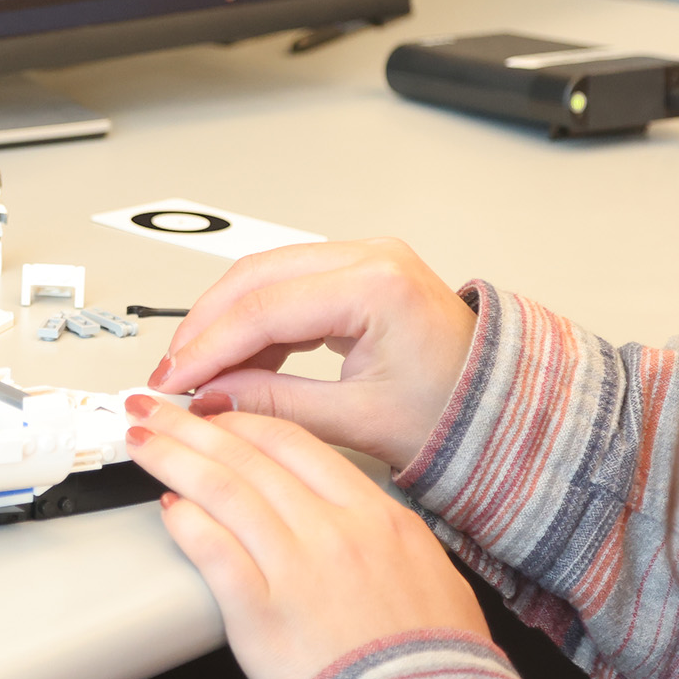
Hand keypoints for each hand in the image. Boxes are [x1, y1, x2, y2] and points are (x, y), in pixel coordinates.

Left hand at [124, 394, 489, 678]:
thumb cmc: (436, 662)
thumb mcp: (431, 573)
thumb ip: (388, 535)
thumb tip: (361, 517)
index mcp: (375, 515)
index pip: (294, 443)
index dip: (242, 421)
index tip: (215, 414)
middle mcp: (333, 531)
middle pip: (247, 457)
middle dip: (191, 427)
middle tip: (155, 410)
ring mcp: (295, 568)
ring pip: (222, 491)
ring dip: (172, 458)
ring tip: (142, 441)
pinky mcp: (261, 612)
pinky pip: (213, 551)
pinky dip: (185, 523)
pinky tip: (166, 508)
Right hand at [149, 240, 477, 472]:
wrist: (506, 409)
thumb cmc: (459, 413)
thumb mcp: (359, 421)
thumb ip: (275, 405)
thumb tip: (210, 400)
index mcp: (377, 285)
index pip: (265, 308)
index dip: (208, 346)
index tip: (173, 380)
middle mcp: (371, 257)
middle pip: (255, 278)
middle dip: (206, 327)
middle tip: (173, 373)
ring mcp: (365, 259)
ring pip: (264, 277)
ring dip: (225, 323)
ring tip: (201, 374)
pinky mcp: (359, 274)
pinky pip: (288, 287)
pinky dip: (255, 323)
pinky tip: (237, 362)